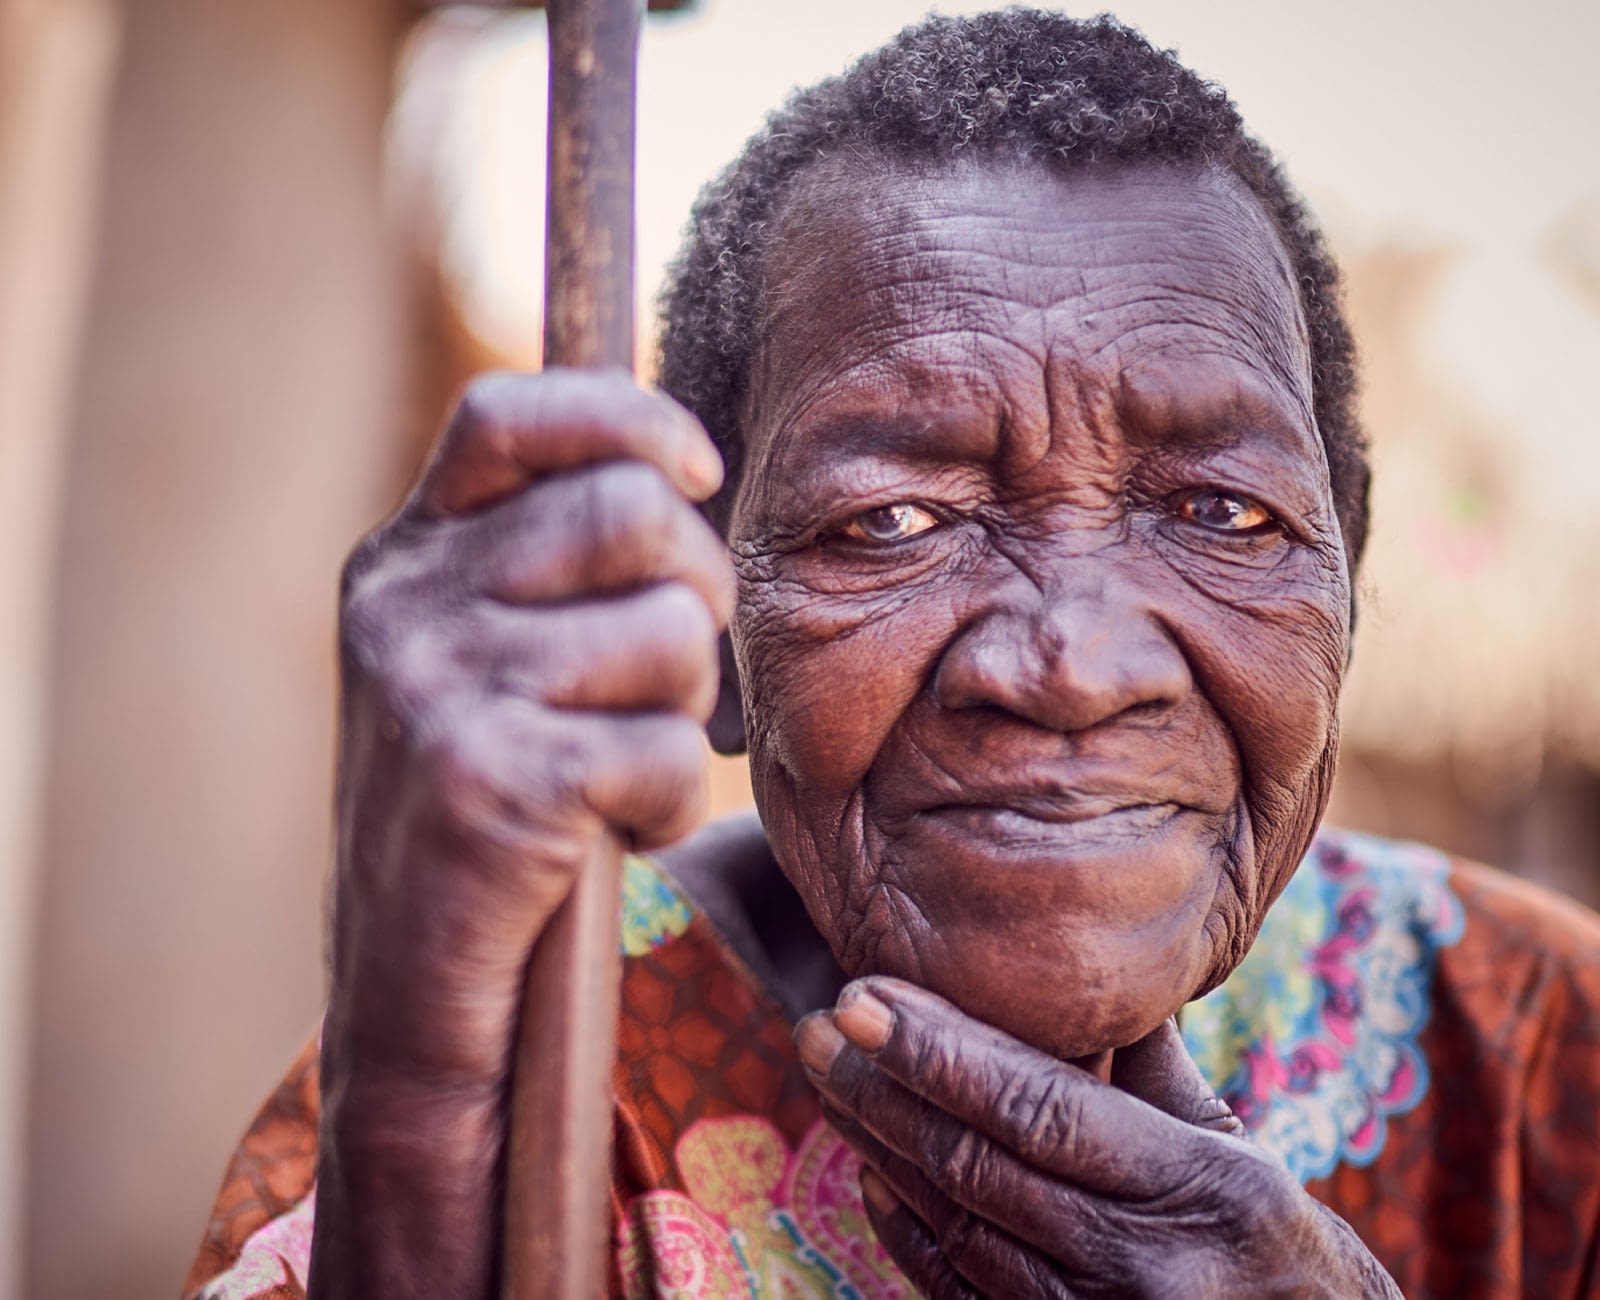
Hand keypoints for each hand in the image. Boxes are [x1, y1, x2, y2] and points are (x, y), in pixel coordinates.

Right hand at [309, 370, 732, 1297]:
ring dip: (687, 711)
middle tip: (668, 678)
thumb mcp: (489, 662)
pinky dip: (673, 803)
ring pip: (673, 631)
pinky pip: (670, 749)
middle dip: (698, 594)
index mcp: (406, 559)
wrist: (414, 995)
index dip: (624, 419)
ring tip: (624, 767)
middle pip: (633, 514)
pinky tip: (615, 833)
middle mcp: (406, 604)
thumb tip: (677, 473)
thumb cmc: (490, 814)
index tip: (697, 469)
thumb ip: (550, 561)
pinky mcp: (489, 781)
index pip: (512, 414)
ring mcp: (438, 688)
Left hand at [796, 979, 1399, 1298]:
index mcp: (1200, 1189)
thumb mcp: (1239, 1147)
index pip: (1042, 1110)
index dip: (942, 1052)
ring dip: (881, 1148)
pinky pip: (961, 1290)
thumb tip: (1071, 970)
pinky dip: (906, 1230)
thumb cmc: (1282, 1246)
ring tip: (829, 1078)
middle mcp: (1143, 1266)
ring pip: (958, 1226)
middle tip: (819, 1026)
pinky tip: (869, 1172)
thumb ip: (1149, 1065)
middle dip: (885, 1090)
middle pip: (980, 1166)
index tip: (864, 995)